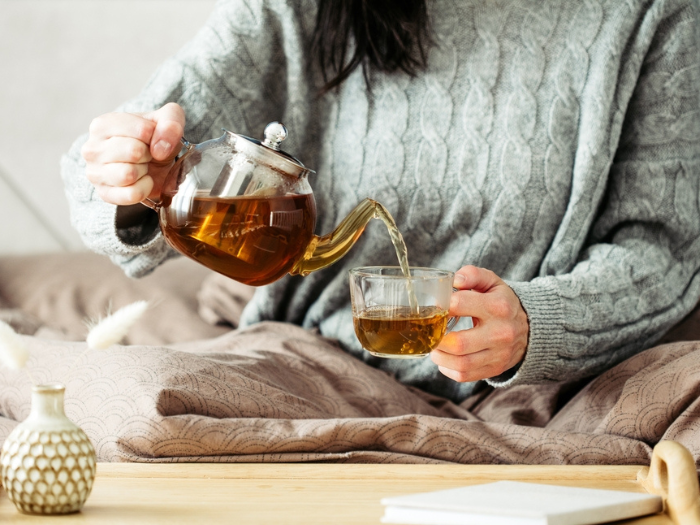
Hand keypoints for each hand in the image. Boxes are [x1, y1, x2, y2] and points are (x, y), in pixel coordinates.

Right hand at [81, 102, 185, 205]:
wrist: (155, 165)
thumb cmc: (155, 139)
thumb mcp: (168, 120)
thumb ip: (170, 122)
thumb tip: (160, 148)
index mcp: (102, 125)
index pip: (142, 130)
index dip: (155, 136)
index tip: (151, 138)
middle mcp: (92, 148)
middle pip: (134, 152)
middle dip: (148, 154)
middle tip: (146, 154)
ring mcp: (95, 173)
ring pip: (128, 174)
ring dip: (144, 171)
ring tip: (141, 166)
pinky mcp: (104, 194)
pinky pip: (132, 194)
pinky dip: (144, 189)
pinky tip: (142, 181)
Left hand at [431, 265, 528, 382]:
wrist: (529, 329)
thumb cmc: (502, 303)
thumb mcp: (492, 282)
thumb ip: (473, 275)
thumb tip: (455, 280)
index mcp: (498, 306)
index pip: (460, 304)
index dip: (441, 305)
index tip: (435, 307)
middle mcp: (500, 332)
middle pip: (459, 342)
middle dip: (437, 338)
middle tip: (430, 332)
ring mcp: (499, 354)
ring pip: (461, 363)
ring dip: (440, 357)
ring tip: (435, 347)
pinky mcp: (495, 369)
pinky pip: (465, 375)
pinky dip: (448, 369)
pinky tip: (445, 359)